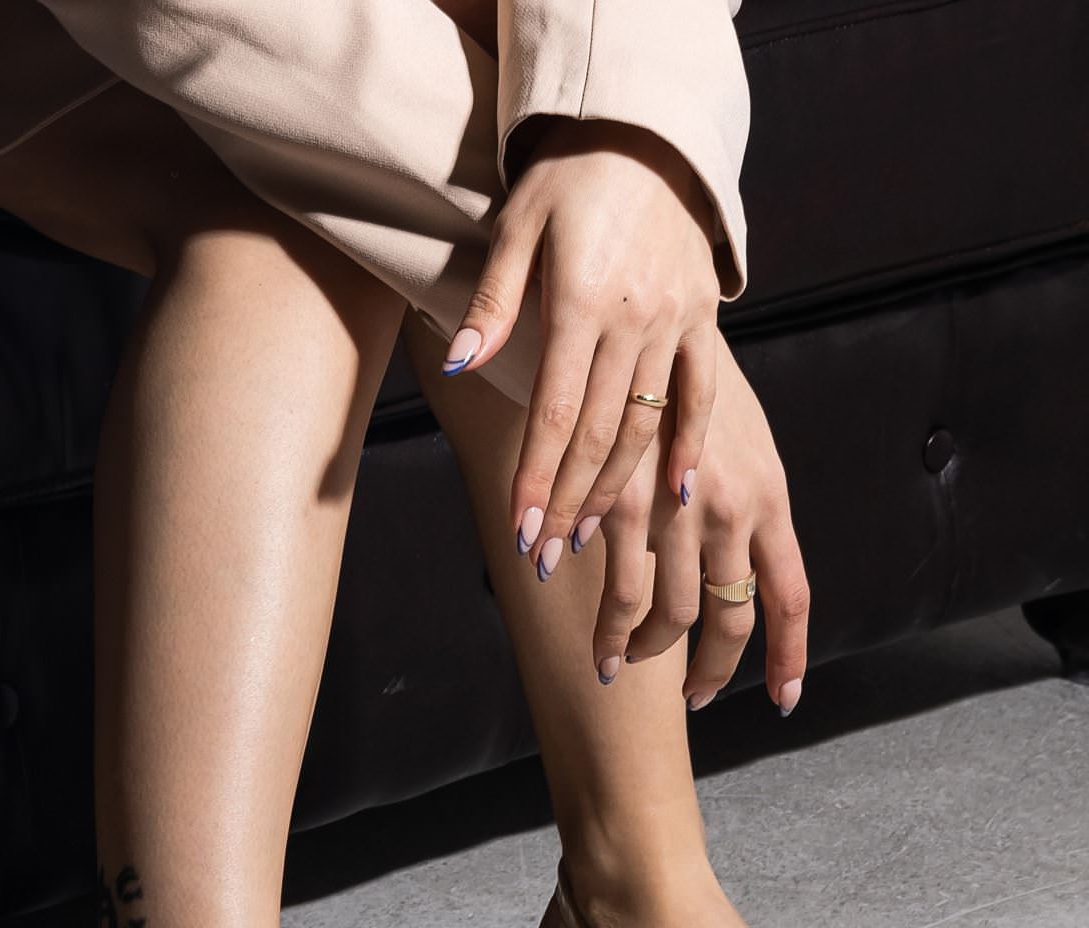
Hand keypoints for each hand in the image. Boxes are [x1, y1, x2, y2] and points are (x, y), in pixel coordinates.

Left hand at [443, 118, 721, 576]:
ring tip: (585, 538)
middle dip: (567, 504)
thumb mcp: (516, 228)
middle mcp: (636, 320)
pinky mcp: (703, 320)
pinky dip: (689, 445)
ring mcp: (676, 323)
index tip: (520, 529)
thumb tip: (458, 364)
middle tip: (544, 557)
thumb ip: (492, 303)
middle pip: (599, 436)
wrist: (647, 135)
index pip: (556, 412)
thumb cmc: (567, 180)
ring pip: (645, 426)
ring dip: (616, 490)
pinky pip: (701, 395)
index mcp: (583, 301)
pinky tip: (674, 493)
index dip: (536, 477)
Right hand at [593, 331, 809, 713]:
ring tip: (626, 663)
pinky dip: (610, 629)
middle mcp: (735, 510)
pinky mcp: (626, 507)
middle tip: (696, 697)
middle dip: (714, 672)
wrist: (637, 319)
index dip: (790, 654)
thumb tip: (739, 559)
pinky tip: (600, 646)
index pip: (791, 594)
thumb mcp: (739, 437)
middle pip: (733, 619)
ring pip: (674, 616)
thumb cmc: (687, 379)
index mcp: (769, 496)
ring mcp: (680, 512)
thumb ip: (746, 500)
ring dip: (648, 652)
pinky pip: (621, 595)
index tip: (785, 699)